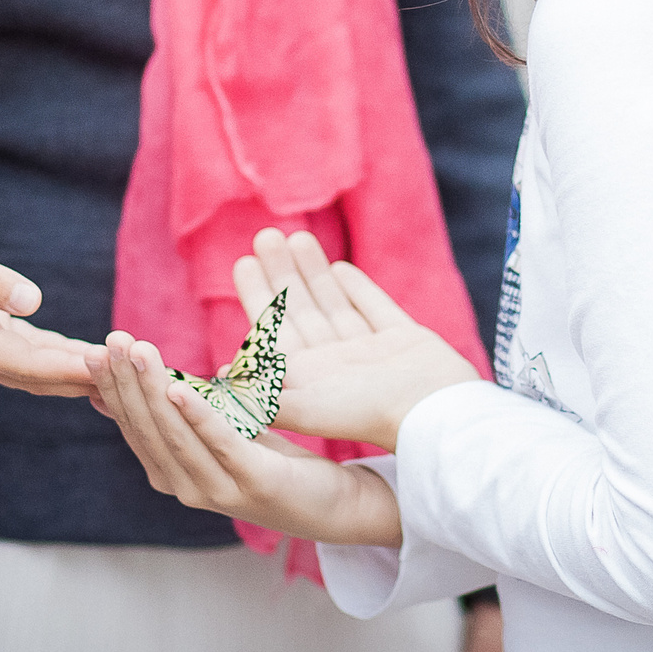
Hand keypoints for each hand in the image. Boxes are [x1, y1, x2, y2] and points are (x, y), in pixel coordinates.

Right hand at [0, 205, 99, 396]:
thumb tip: (33, 301)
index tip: (109, 373)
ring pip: (32, 365)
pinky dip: (54, 352)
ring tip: (117, 376)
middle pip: (36, 375)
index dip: (70, 369)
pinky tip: (79, 352)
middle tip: (130, 387)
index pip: (28, 363)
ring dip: (72, 371)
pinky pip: (23, 346)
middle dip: (81, 381)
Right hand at [93, 330, 402, 545]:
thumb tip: (134, 384)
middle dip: (126, 382)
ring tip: (138, 352)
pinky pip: (219, 443)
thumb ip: (179, 415)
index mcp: (174, 472)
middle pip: (148, 428)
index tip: (97, 349)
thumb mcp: (219, 432)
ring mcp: (218, 489)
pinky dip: (197, 414)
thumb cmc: (273, 462)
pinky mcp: (255, 482)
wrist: (332, 505)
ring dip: (154, 389)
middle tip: (111, 341)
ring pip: (176, 433)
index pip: (133, 426)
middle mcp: (186, 486)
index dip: (113, 389)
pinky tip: (178, 387)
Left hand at [235, 229, 479, 449]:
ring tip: (296, 236)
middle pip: (301, 311)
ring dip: (313, 272)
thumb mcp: (306, 408)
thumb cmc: (370, 413)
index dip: (257, 296)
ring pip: (334, 304)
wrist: (436, 414)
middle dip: (282, 274)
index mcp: (309, 378)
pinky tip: (340, 268)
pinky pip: (375, 308)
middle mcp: (335, 364)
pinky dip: (357, 289)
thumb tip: (216, 377)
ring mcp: (371, 352)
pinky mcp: (404, 341)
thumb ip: (262, 393)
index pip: (275, 329)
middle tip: (264, 236)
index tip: (242, 262)